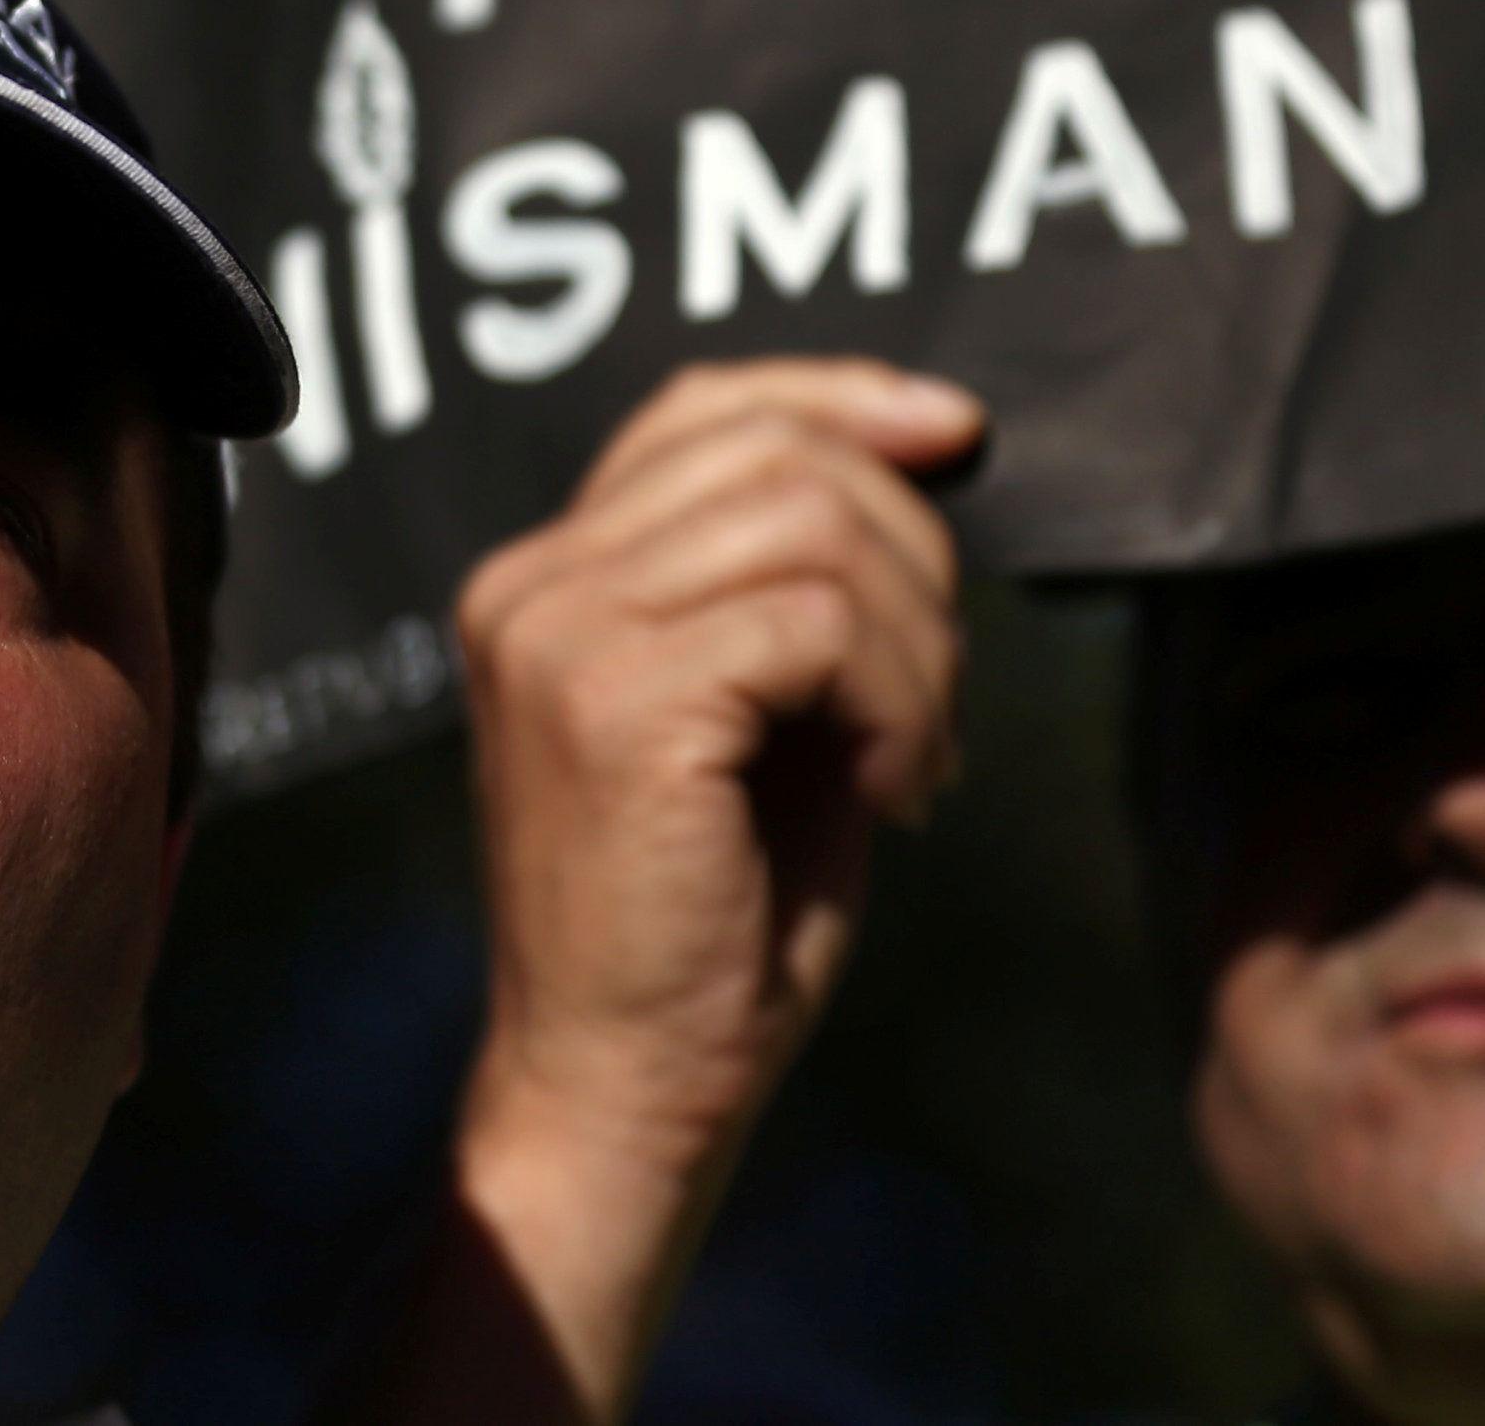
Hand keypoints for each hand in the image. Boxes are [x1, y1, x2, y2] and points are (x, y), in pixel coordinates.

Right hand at [434, 359, 978, 1420]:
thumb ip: (791, 580)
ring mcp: (558, 636)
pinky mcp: (615, 704)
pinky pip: (820, 624)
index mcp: (547, 576)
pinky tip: (896, 794)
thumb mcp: (754, 711)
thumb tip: (921, 439)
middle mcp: (528, 584)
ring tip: (918, 755)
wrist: (621, 1087)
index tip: (956, 433)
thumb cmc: (710, 916)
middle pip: (778, 452)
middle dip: (913, 553)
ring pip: (813, 524)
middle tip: (938, 696)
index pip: (702, 407)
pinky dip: (901, 702)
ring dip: (919, 643)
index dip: (842, 396)